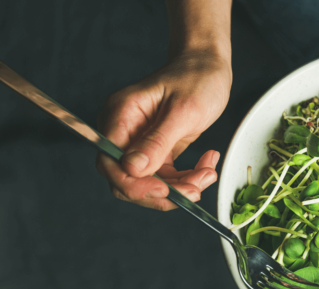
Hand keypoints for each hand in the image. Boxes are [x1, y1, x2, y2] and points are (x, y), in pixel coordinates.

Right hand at [96, 50, 231, 209]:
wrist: (209, 67)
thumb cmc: (196, 79)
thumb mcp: (182, 110)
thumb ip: (158, 140)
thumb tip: (133, 169)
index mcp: (121, 115)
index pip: (110, 162)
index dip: (133, 183)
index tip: (164, 190)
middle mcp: (125, 131)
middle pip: (127, 179)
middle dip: (162, 191)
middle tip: (195, 190)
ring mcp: (140, 142)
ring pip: (150, 183)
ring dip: (181, 187)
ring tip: (208, 173)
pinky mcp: (158, 150)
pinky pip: (166, 177)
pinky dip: (187, 179)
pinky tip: (206, 166)